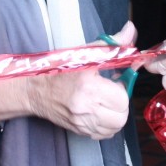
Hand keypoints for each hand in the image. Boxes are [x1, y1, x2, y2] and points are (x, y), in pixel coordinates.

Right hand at [26, 23, 136, 138]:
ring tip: (107, 103)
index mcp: (88, 86)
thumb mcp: (86, 52)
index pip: (122, 98)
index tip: (114, 81)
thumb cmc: (60, 69)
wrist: (34, 89)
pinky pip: (104, 135)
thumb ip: (112, 44)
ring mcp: (81, 122)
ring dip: (116, 115)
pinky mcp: (78, 131)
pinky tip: (100, 112)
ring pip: (115, 128)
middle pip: (121, 116)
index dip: (122, 88)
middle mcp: (85, 108)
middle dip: (121, 104)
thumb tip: (131, 30)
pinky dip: (107, 125)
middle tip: (112, 93)